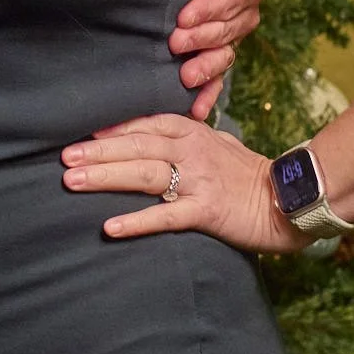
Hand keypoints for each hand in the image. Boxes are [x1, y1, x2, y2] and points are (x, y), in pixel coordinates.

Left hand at [61, 113, 306, 253]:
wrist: (289, 199)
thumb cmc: (247, 172)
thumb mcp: (216, 142)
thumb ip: (185, 135)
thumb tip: (151, 131)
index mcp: (190, 131)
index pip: (142, 125)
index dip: (109, 130)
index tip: (79, 135)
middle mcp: (191, 150)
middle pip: (135, 147)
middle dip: (96, 152)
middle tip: (64, 158)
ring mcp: (198, 180)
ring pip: (144, 174)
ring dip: (105, 177)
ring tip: (72, 182)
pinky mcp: (206, 211)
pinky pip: (165, 216)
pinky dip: (137, 221)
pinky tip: (111, 227)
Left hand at [169, 0, 265, 119]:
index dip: (210, 8)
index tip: (184, 16)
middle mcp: (244, 10)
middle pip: (228, 29)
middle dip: (202, 38)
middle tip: (176, 42)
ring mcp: (232, 32)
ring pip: (225, 53)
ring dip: (207, 66)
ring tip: (186, 76)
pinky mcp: (218, 48)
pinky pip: (219, 73)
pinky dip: (210, 92)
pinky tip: (197, 108)